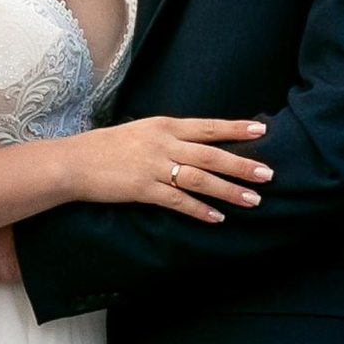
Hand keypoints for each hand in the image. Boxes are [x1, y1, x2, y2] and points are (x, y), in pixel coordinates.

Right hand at [66, 115, 270, 224]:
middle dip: (242, 165)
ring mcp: (154, 166)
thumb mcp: (142, 131)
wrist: (75, 162)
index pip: (208, 126)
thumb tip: (197, 144)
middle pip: (211, 154)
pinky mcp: (144, 189)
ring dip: (229, 190)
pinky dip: (200, 210)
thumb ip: (169, 137)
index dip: (236, 129)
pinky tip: (217, 218)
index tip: (262, 130)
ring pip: (201, 178)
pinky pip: (178, 201)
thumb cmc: (107, 147)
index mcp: (165, 125)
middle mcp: (163, 143)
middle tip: (268, 174)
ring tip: (253, 200)